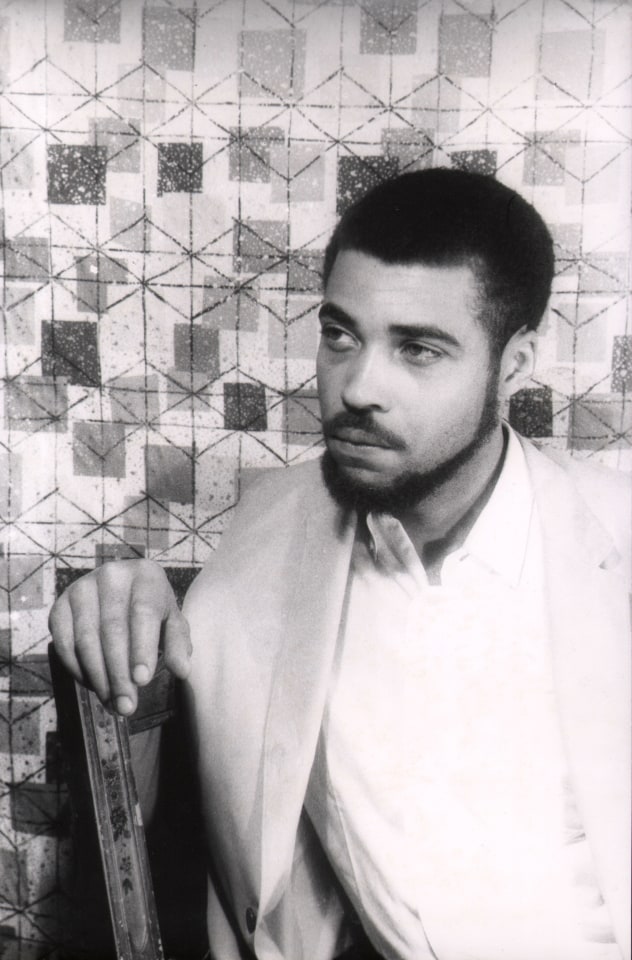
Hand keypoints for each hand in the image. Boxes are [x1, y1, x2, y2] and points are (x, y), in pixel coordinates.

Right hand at [49, 559, 191, 715]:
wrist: (121, 590)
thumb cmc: (152, 610)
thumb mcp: (172, 622)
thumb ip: (178, 645)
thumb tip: (182, 670)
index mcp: (146, 575)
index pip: (143, 612)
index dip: (142, 648)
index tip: (142, 681)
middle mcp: (111, 575)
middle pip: (113, 630)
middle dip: (119, 673)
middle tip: (127, 706)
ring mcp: (82, 588)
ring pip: (86, 639)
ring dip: (99, 677)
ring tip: (112, 703)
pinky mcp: (60, 605)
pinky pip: (64, 643)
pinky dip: (77, 670)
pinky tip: (94, 686)